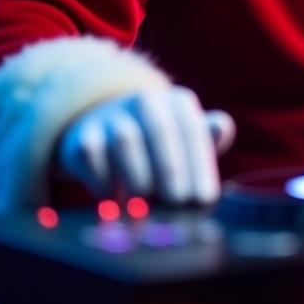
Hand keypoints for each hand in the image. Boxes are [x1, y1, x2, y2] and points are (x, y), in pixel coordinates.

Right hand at [57, 87, 236, 203]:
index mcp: (178, 102)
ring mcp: (112, 115)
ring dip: (138, 175)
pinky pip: (91, 155)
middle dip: (171, 169)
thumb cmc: (162, 146)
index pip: (193, 129)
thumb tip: (221, 127)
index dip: (200, 166)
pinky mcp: (82, 136)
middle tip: (177, 202)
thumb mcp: (188, 142)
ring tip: (145, 199)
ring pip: (126, 139)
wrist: (109, 131)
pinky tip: (113, 196)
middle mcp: (146, 101)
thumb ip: (208, 139)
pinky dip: (103, 179)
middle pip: (161, 130)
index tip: (203, 198)